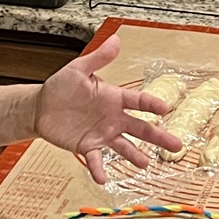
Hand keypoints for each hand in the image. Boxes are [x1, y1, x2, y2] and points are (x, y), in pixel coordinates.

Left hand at [33, 33, 181, 182]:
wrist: (41, 107)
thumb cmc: (61, 86)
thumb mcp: (78, 69)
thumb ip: (99, 58)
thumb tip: (116, 39)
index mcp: (114, 98)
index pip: (138, 101)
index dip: (151, 104)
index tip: (164, 108)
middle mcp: (113, 118)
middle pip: (141, 128)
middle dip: (158, 137)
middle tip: (177, 145)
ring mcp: (102, 134)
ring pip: (124, 147)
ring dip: (135, 156)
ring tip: (145, 164)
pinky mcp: (88, 147)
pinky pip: (96, 160)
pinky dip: (99, 169)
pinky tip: (103, 179)